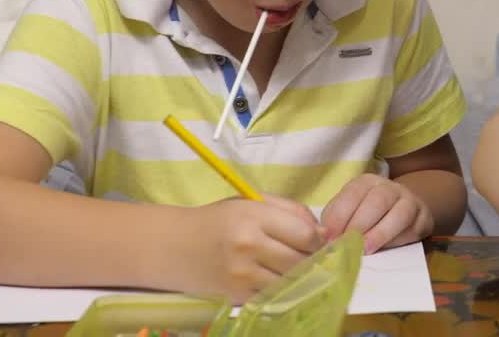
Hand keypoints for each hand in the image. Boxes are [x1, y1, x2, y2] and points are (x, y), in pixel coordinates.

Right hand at [179, 195, 324, 303]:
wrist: (174, 247)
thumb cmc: (218, 221)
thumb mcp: (252, 202)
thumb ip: (291, 212)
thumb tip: (324, 234)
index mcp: (254, 216)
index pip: (305, 234)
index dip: (317, 240)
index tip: (316, 241)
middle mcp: (248, 245)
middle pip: (301, 261)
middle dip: (311, 260)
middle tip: (307, 256)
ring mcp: (242, 274)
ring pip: (290, 281)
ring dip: (297, 276)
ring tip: (289, 266)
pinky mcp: (237, 296)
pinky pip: (273, 295)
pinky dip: (279, 289)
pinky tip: (271, 277)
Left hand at [321, 174, 432, 253]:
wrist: (403, 214)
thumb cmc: (367, 216)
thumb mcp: (348, 213)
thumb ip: (336, 222)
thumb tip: (325, 237)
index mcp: (366, 182)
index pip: (352, 194)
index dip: (339, 216)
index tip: (329, 237)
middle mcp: (389, 187)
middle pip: (376, 201)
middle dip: (359, 225)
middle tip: (347, 245)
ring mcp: (409, 200)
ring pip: (398, 213)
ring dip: (380, 233)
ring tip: (364, 250)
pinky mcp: (423, 218)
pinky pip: (413, 227)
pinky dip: (397, 239)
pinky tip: (384, 249)